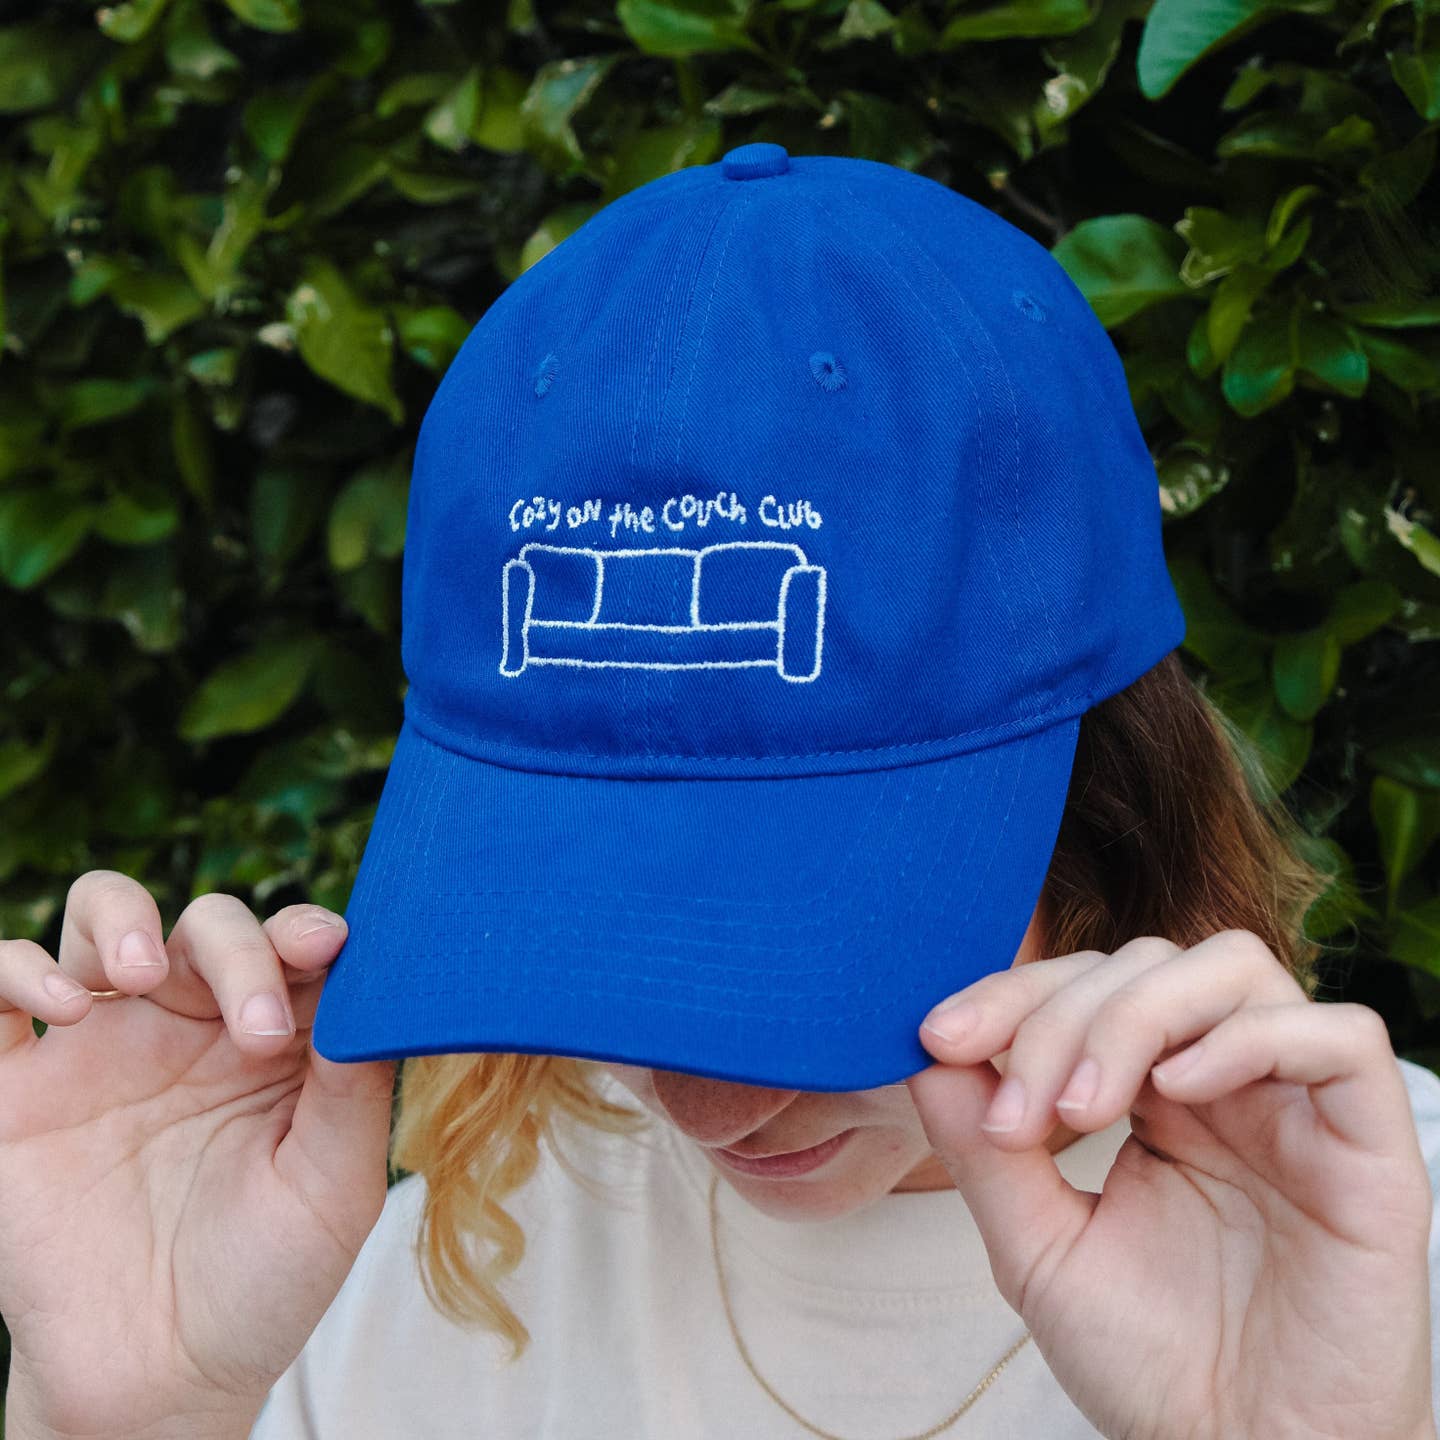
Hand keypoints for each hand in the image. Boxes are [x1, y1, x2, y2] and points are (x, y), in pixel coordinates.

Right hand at [0, 871, 395, 1438]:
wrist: (159, 1381)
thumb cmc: (265, 1279)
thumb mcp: (334, 1187)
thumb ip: (355, 1086)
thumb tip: (374, 987)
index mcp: (273, 1038)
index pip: (291, 947)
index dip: (307, 932)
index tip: (326, 948)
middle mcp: (191, 1026)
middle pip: (207, 924)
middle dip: (235, 949)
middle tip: (255, 1027)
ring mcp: (103, 1046)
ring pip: (101, 917)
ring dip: (125, 918)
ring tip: (143, 976)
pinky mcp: (20, 1087)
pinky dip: (17, 966)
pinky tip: (66, 1006)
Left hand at [907, 930, 1433, 1439]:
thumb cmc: (1151, 1365)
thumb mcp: (1038, 1250)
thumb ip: (983, 1153)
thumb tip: (928, 1056)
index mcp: (1153, 1094)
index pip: (1086, 984)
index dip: (1012, 993)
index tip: (942, 1039)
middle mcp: (1225, 1082)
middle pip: (1147, 963)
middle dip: (1060, 1016)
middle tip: (1022, 1115)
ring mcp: (1299, 1107)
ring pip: (1235, 969)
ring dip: (1138, 1015)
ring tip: (1087, 1108)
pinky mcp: (1371, 1148)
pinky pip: (1342, 1036)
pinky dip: (1252, 1037)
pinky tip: (1180, 1089)